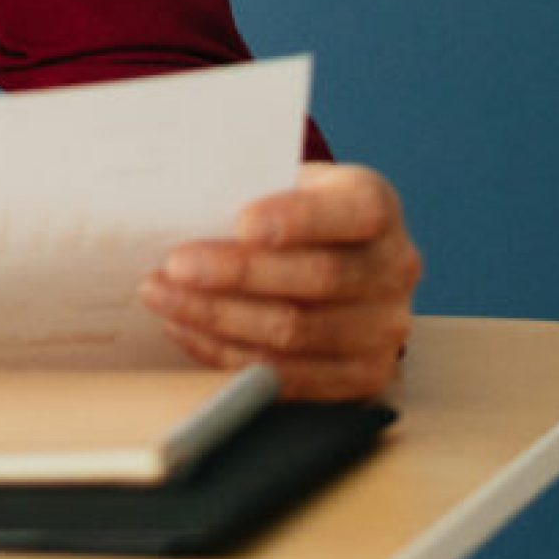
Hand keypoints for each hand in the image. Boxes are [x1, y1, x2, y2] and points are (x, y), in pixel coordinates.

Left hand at [145, 162, 418, 400]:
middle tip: (175, 266)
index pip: (356, 211)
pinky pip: (287, 375)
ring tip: (164, 298)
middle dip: (237, 274)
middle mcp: (395, 269)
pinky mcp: (361, 377)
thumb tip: (180, 204)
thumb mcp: (280, 181)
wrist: (331, 259)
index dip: (299, 220)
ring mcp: (384, 330)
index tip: (241, 222)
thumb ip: (249, 188)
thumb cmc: (289, 213)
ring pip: (297, 333)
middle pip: (320, 279)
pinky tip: (186, 328)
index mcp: (377, 205)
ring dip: (218, 318)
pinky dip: (227, 353)